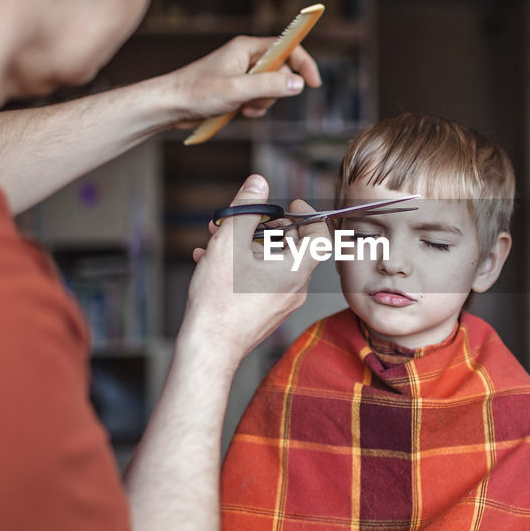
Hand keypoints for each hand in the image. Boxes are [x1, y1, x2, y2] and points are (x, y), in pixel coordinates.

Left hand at [155, 36, 321, 128]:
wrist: (171, 104)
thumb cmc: (197, 92)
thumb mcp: (238, 89)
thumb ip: (270, 85)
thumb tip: (298, 84)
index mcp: (247, 47)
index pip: (287, 47)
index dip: (303, 63)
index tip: (314, 83)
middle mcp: (246, 57)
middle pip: (281, 71)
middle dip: (276, 90)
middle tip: (258, 100)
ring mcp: (242, 73)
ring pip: (271, 87)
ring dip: (264, 102)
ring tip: (245, 108)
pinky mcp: (236, 88)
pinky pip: (259, 97)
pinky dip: (255, 107)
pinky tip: (241, 112)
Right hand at [181, 175, 326, 360]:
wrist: (209, 347)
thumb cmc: (219, 300)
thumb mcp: (229, 243)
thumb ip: (246, 209)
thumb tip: (258, 183)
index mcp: (295, 270)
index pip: (320, 234)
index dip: (309, 214)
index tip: (291, 205)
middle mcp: (295, 288)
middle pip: (293, 247)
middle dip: (265, 227)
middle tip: (243, 219)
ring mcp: (282, 303)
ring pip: (272, 263)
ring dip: (248, 245)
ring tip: (217, 238)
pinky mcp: (266, 313)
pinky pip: (263, 281)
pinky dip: (244, 266)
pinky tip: (212, 261)